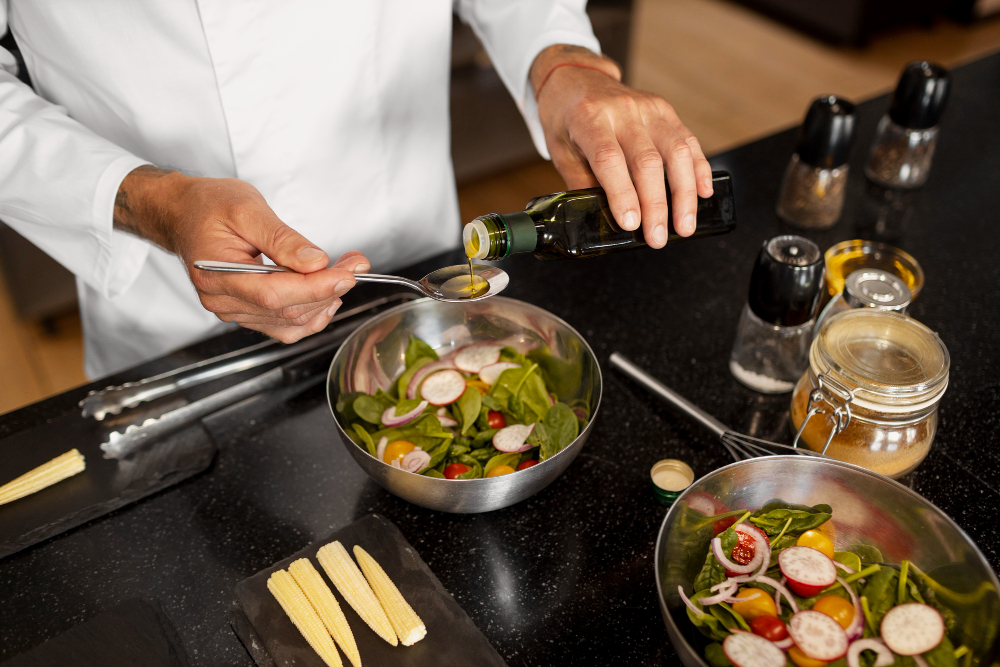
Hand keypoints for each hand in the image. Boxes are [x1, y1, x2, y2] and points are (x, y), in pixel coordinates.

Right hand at [113, 166, 368, 342]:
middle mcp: (223, 300)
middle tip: (357, 264)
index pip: (275, 293)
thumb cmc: (208, 205)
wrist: (182, 213)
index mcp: (217, 274)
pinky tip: (326, 295)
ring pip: (290, 323)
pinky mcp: (245, 311)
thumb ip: (282, 238)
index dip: (317, 287)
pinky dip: (310, 314)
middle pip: (287, 310)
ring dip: (324, 302)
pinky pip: (283, 326)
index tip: (349, 272)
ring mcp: (233, 310)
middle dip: (329, 289)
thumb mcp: (247, 208)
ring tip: (345, 274)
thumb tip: (315, 261)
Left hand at [531, 45, 713, 247]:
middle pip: (647, 161)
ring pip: (676, 152)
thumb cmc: (565, 118)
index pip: (610, 159)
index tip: (631, 223)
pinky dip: (699, 168)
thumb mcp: (560, 151)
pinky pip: (688, 140)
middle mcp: (622, 111)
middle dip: (656, 205)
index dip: (622, 194)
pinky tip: (703, 193)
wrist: (575, 77)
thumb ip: (581, 183)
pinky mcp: (664, 110)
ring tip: (684, 226)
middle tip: (657, 238)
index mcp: (589, 118)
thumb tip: (602, 220)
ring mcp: (648, 108)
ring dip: (684, 194)